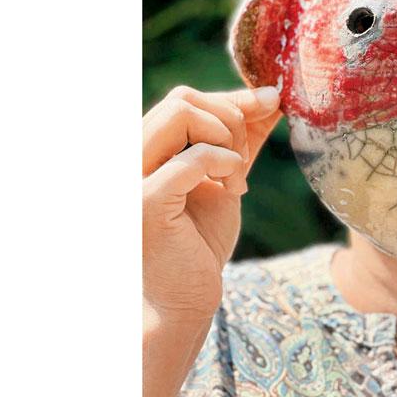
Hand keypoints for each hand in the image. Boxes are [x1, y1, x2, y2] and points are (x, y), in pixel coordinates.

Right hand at [142, 85, 280, 324]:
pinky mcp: (144, 202)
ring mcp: (129, 177)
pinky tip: (234, 189)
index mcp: (140, 150)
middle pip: (182, 98)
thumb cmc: (199, 244)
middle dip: (230, 119)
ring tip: (235, 177)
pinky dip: (224, 164)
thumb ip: (240, 139)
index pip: (183, 99)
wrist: (183, 300)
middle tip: (245, 160)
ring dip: (226, 139)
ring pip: (180, 113)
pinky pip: (192, 158)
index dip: (232, 100)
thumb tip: (269, 96)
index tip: (270, 106)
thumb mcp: (225, 179)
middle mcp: (126, 158)